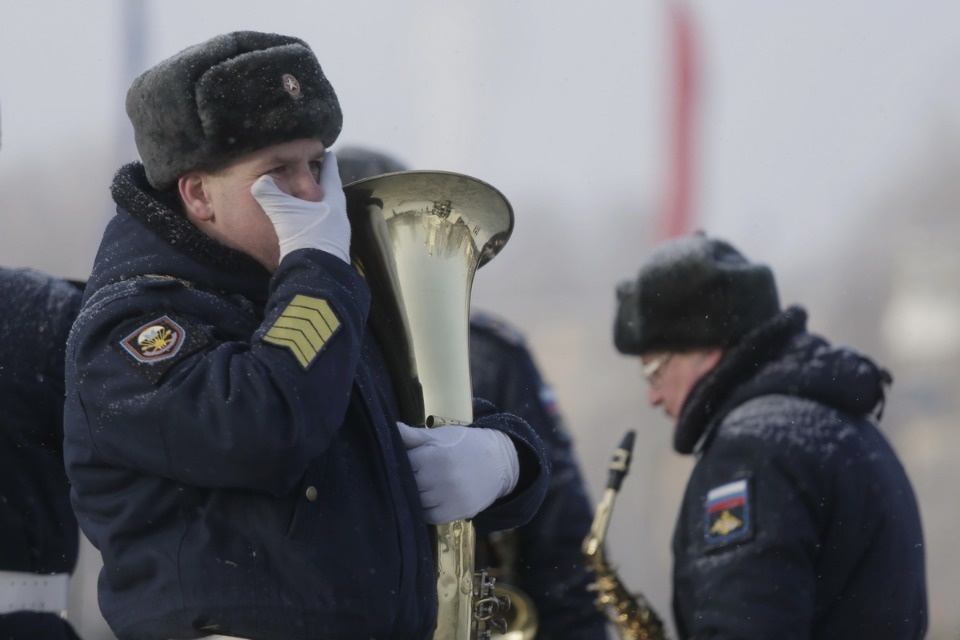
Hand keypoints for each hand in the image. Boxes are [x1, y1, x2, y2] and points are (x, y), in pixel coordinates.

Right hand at [251, 152, 350, 263]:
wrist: (317, 272)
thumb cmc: (304, 235)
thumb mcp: (283, 211)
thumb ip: (270, 193)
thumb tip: (260, 181)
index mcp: (334, 199)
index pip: (331, 172)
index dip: (327, 161)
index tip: (326, 152)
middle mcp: (340, 214)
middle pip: (331, 192)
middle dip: (321, 183)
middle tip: (312, 173)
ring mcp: (339, 233)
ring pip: (328, 211)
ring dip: (317, 204)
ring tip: (305, 198)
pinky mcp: (332, 248)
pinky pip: (323, 227)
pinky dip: (314, 220)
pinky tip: (304, 224)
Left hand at [397, 422, 519, 524]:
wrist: (499, 462)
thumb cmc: (465, 445)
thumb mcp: (441, 436)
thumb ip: (414, 435)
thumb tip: (392, 427)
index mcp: (435, 456)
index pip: (404, 463)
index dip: (404, 461)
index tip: (409, 459)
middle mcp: (442, 478)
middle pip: (409, 484)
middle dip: (409, 479)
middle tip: (418, 473)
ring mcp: (449, 497)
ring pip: (417, 501)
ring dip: (417, 495)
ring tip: (426, 485)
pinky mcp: (457, 512)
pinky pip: (429, 516)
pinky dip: (427, 509)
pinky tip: (432, 498)